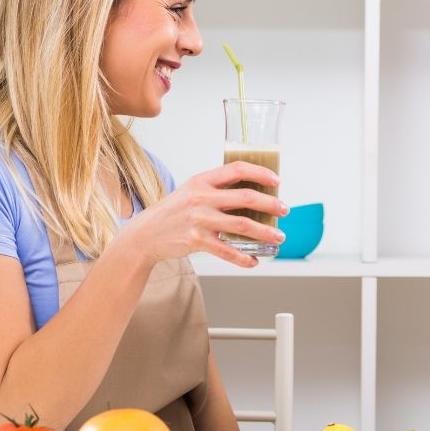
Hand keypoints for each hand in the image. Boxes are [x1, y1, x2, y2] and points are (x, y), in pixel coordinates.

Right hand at [118, 160, 287, 268]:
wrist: (144, 235)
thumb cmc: (173, 212)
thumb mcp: (191, 192)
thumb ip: (216, 189)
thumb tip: (252, 193)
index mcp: (202, 181)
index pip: (237, 169)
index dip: (261, 173)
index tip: (277, 180)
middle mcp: (202, 197)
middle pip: (246, 197)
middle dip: (271, 204)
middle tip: (285, 210)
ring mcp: (199, 219)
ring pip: (243, 224)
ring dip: (265, 232)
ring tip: (279, 238)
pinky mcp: (197, 241)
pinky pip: (227, 251)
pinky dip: (243, 258)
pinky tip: (254, 260)